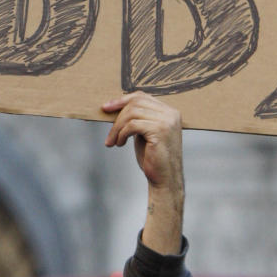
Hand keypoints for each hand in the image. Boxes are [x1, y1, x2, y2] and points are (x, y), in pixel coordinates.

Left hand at [101, 92, 183, 254]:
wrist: (165, 180)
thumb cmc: (153, 159)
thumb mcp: (144, 134)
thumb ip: (137, 119)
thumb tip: (115, 108)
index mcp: (169, 112)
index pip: (142, 97)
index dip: (122, 100)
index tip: (106, 108)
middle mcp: (171, 114)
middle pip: (136, 103)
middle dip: (117, 116)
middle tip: (109, 134)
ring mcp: (167, 121)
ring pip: (132, 113)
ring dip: (117, 128)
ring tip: (114, 142)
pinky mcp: (160, 131)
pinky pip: (133, 125)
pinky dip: (122, 134)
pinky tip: (119, 144)